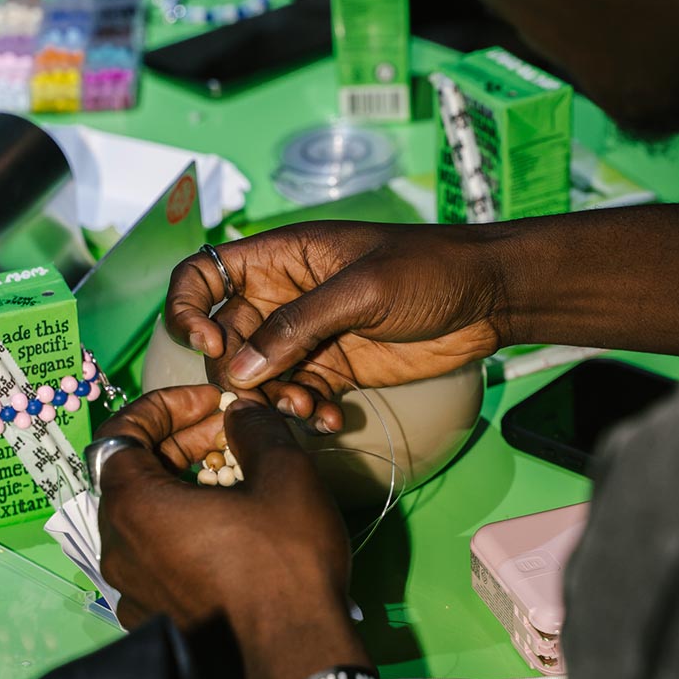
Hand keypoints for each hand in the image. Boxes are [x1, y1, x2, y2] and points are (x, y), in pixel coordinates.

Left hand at [96, 388, 350, 638]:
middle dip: (181, 444)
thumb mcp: (283, 473)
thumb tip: (239, 412)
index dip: (165, 405)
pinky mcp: (153, 621)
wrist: (297, 658)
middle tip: (232, 434)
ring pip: (146, 517)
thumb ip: (253, 427)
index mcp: (133, 507)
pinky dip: (183, 530)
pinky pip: (156, 558)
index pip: (122, 432)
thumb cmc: (284, 560)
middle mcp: (117, 549)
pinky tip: (230, 530)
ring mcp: (131, 592)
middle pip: (133, 474)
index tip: (210, 402)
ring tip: (236, 478)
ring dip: (183, 486)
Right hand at [166, 221, 506, 417]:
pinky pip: (298, 395)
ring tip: (307, 409)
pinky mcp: (333, 368)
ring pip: (260, 376)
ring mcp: (307, 335)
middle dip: (238, 373)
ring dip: (273, 399)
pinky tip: (329, 420)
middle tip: (268, 395)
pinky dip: (305, 412)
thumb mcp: (362, 289)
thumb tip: (238, 368)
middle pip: (226, 338)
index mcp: (280, 258)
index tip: (210, 346)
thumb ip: (298, 327)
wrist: (488, 296)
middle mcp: (283, 296)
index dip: (190, 310)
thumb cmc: (428, 269)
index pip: (203, 275)